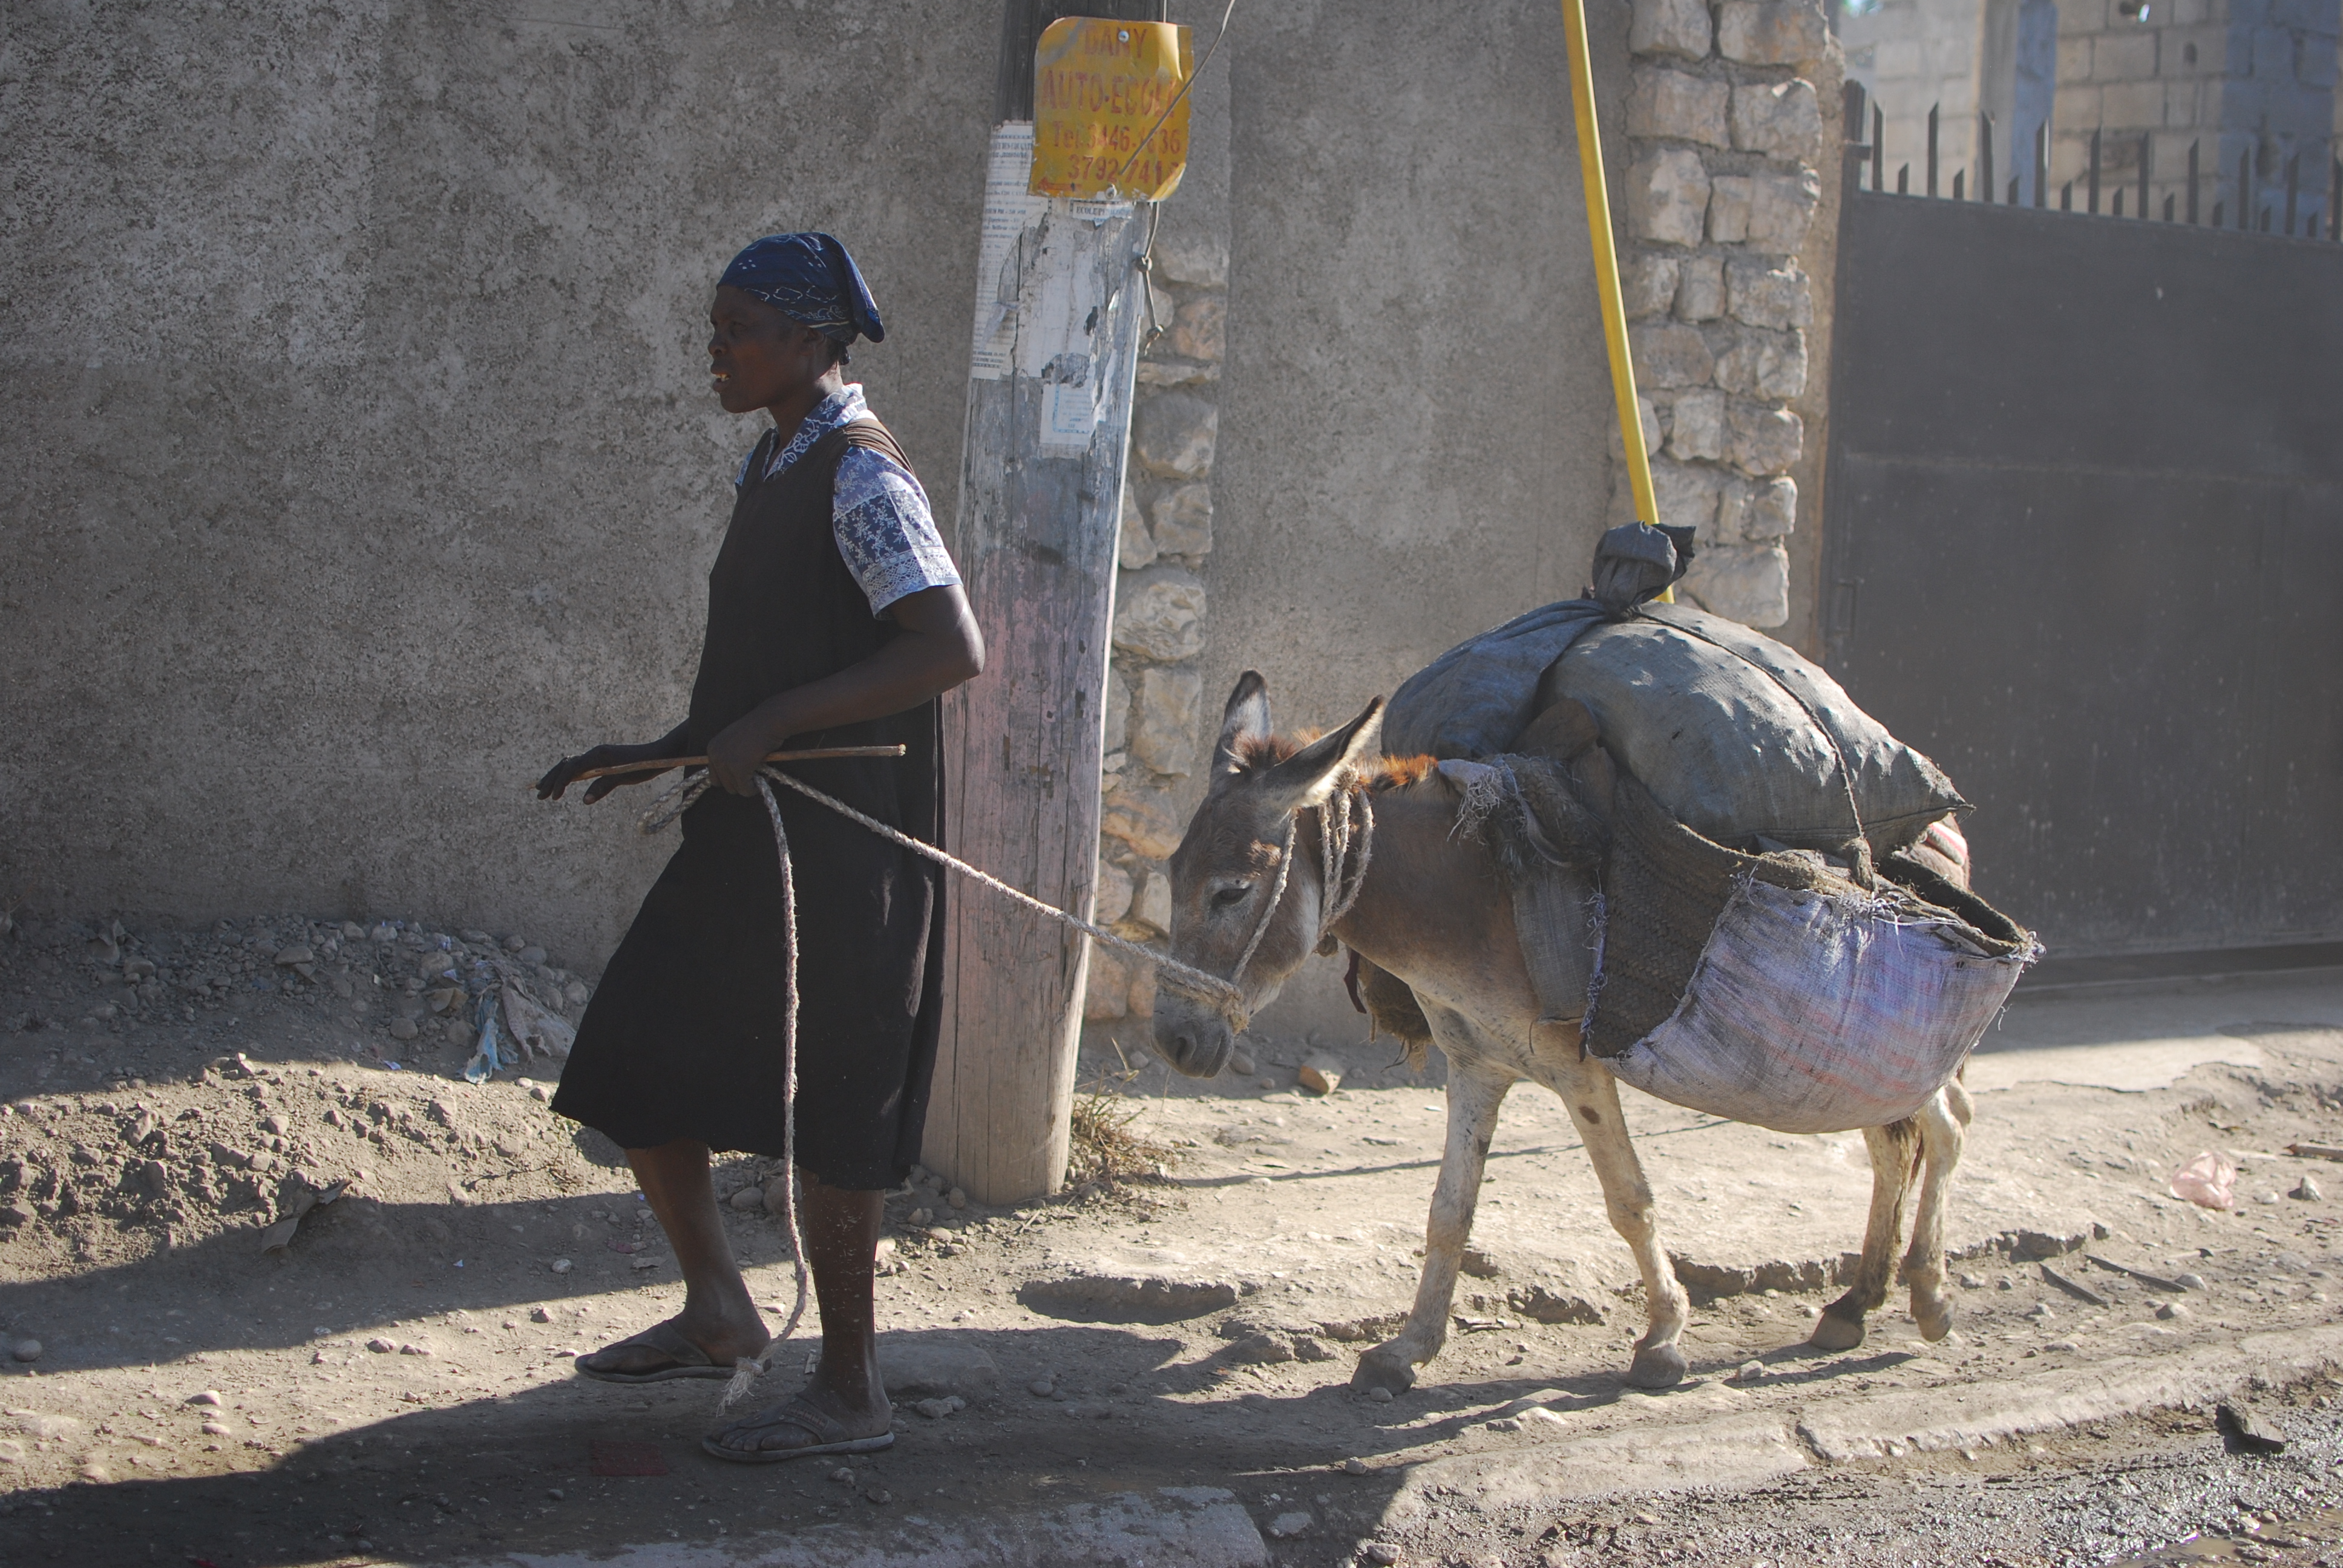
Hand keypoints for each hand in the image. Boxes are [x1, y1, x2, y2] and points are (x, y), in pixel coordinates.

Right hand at [536, 740, 680, 804]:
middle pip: (565, 765)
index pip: (571, 768)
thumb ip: (603, 787)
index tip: (553, 798)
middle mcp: (594, 753)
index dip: (560, 783)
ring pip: (570, 765)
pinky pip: (579, 767)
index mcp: (597, 755)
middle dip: (551, 780)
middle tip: (538, 795)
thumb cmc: (643, 766)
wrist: (658, 755)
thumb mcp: (624, 777)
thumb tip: (584, 801)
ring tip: (542, 790)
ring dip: (555, 777)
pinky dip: (567, 775)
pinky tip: (563, 784)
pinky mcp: (601, 761)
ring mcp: (596, 757)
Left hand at [707, 715, 785, 796]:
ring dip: (748, 786)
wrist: (768, 722)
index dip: (730, 778)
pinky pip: (745, 790)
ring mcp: (726, 763)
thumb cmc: (757, 728)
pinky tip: (764, 779)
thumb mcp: (734, 740)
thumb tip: (732, 776)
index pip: (714, 775)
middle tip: (753, 776)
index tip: (742, 776)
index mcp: (713, 748)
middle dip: (738, 783)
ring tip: (760, 776)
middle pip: (722, 784)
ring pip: (734, 789)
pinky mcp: (739, 770)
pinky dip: (754, 789)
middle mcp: (715, 756)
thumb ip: (729, 755)